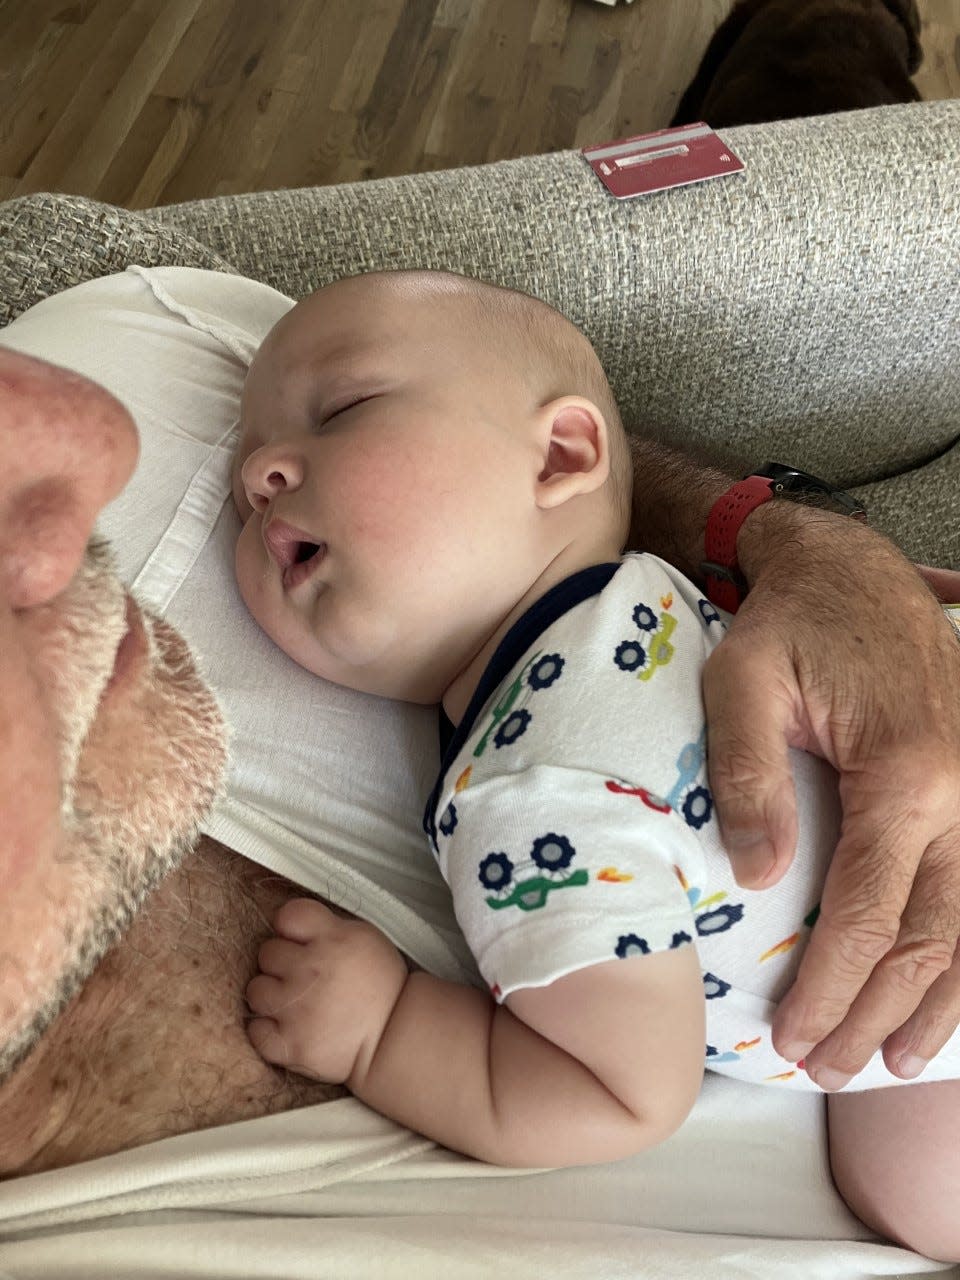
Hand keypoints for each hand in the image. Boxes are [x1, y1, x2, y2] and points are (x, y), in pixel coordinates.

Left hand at [246, 898, 407, 1087]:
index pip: (287, 916)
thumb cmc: (380, 986)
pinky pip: (256, 1030)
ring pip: (256, 990)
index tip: (297, 941)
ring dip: (271, 995)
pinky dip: (267, 1030)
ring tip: (293, 1002)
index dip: (290, 929)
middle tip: (302, 976)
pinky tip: (286, 1026)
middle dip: (281, 962)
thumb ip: (326, 926)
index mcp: (333, 939)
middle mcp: (311, 970)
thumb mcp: (364, 937)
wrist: (393, 1036)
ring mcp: (297, 1009)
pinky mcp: (291, 1044)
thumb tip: (291, 925)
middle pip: (267, 952)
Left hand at [703, 505, 959, 1086]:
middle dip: (874, 1011)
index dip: (831, 986)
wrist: (850, 570)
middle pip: (927, 932)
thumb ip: (748, 777)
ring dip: (935, 1001)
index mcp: (902, 771)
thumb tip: (755, 878)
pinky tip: (947, 993)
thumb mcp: (740, 682)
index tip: (793, 1039)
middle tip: (826, 1069)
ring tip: (894, 1062)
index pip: (866, 910)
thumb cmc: (786, 625)